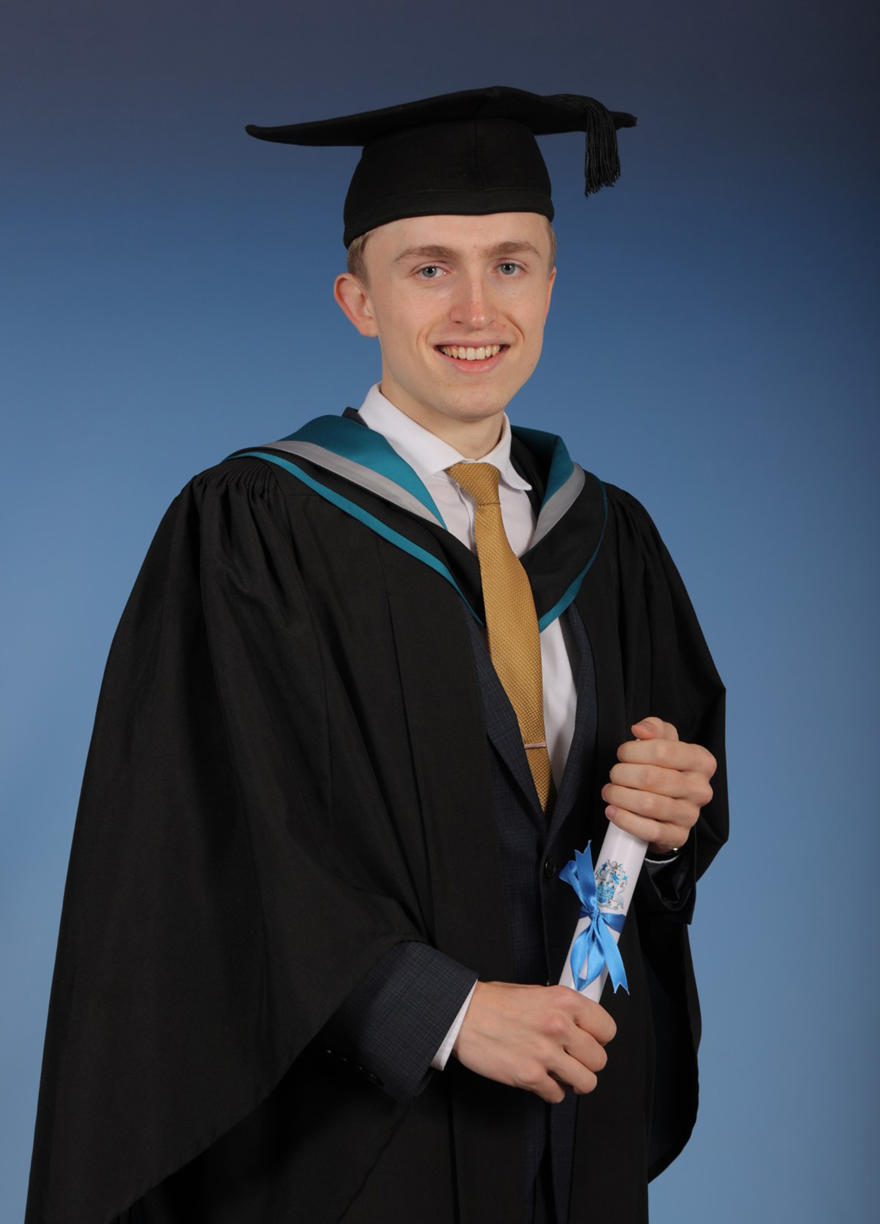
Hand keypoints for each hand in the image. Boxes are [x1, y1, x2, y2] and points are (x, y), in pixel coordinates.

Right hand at [452, 981, 615, 1103]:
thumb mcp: (537, 992)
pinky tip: (539, 1078)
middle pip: (599, 1060)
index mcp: (564, 1001)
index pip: (607, 1029)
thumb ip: (563, 1010)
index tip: (590, 1041)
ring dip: (573, 1081)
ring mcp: (545, 1053)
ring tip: (560, 1074)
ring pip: (586, 1082)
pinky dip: (550, 1091)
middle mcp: (559, 1026)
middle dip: (586, 1063)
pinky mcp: (530, 1075)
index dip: (599, 1039)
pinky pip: (557, 1095)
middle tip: (572, 1060)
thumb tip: (582, 1027)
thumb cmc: (494, 1003)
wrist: (462, 1015)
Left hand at [602, 716, 715, 853]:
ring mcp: (691, 815)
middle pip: (651, 778)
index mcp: (701, 761)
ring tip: (610, 792)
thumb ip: (654, 728)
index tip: (623, 754)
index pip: (663, 750)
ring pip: (648, 804)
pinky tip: (613, 811)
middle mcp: (700, 789)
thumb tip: (640, 730)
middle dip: (622, 774)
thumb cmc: (666, 770)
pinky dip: (625, 820)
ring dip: (620, 796)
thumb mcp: (664, 742)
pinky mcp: (678, 836)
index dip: (634, 750)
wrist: (670, 808)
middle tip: (614, 774)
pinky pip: (649, 830)